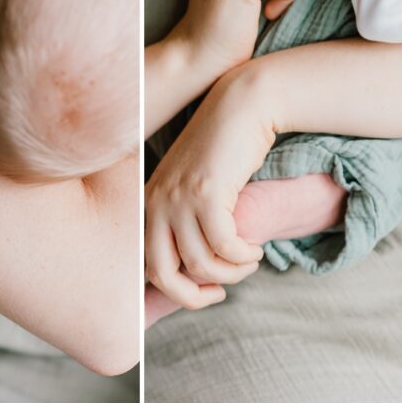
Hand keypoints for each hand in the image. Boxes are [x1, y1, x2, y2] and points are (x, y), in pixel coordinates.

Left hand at [145, 69, 273, 308]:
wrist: (241, 106)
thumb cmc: (223, 149)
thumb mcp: (193, 187)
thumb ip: (186, 221)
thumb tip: (197, 273)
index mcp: (148, 203)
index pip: (147, 266)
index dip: (178, 290)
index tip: (208, 288)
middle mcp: (156, 202)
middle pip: (163, 275)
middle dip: (194, 296)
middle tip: (221, 291)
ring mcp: (178, 198)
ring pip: (200, 263)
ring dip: (231, 272)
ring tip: (247, 260)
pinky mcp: (206, 193)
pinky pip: (225, 246)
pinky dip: (243, 256)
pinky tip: (253, 249)